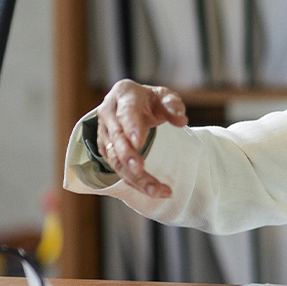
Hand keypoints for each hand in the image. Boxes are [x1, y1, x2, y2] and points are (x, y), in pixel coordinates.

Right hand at [94, 79, 188, 197]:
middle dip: (128, 156)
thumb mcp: (164, 96)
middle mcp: (109, 114)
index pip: (126, 113)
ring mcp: (105, 134)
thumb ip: (173, 106)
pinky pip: (118, 170)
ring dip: (134, 177)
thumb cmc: (149, 101)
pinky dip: (134, 182)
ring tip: (156, 190)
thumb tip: (182, 121)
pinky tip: (153, 191)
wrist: (130, 104)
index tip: (139, 142)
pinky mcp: (107, 151)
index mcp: (123, 95)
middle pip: (116, 138)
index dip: (131, 127)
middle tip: (140, 169)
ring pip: (115, 159)